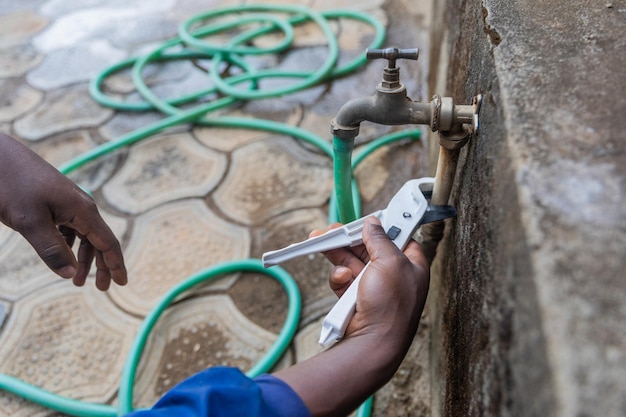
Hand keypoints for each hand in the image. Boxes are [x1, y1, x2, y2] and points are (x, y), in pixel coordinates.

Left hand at [0, 133, 126, 289]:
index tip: (122, 284)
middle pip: (99, 240)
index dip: (115, 264)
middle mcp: (81, 206)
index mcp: (82, 210)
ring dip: (84, 258)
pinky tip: (63, 255)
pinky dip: (71, 245)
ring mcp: (68, 203)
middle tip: (101, 288)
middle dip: (102, 265)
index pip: (107, 242)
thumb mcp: (30, 222)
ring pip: (84, 235)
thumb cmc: (12, 186)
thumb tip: (70, 274)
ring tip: (77, 280)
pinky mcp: (55, 201)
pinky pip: (71, 228)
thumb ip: (51, 250)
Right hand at [317, 216, 428, 344]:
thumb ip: (380, 238)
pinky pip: (344, 280)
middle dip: (350, 238)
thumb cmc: (390, 305)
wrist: (373, 342)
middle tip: (334, 229)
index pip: (399, 237)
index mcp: (411, 265)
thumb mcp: (390, 261)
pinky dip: (339, 278)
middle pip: (369, 247)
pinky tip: (340, 279)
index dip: (384, 226)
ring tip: (320, 240)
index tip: (369, 217)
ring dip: (337, 252)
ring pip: (352, 261)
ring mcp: (374, 287)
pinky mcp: (356, 298)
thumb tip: (373, 223)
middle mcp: (393, 275)